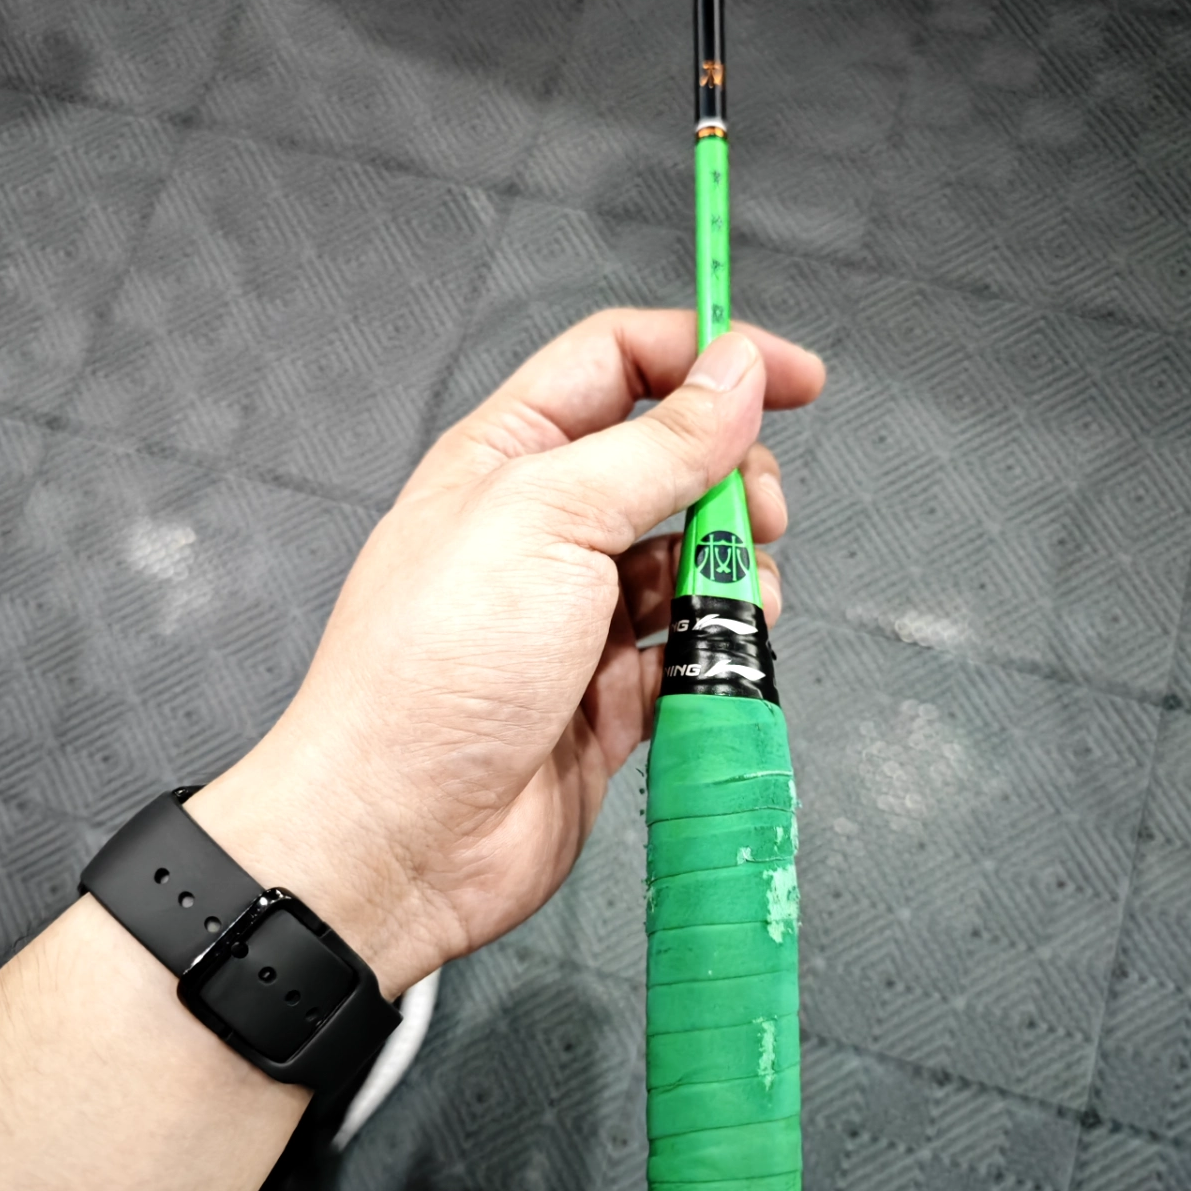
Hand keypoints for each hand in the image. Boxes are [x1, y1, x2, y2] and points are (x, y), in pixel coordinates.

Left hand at [189, 308, 823, 995]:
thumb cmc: (430, 671)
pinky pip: (690, 652)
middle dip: (732, 478)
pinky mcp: (609, 696)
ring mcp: (578, 615)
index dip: (707, 355)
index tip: (789, 376)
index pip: (619, 362)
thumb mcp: (551, 518)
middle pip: (673, 462)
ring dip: (730, 575)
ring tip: (730, 601)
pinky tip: (704, 665)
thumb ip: (658, 445)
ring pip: (691, 561)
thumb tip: (734, 373)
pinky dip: (714, 654)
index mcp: (510, 457)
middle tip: (756, 513)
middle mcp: (544, 528)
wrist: (401, 834)